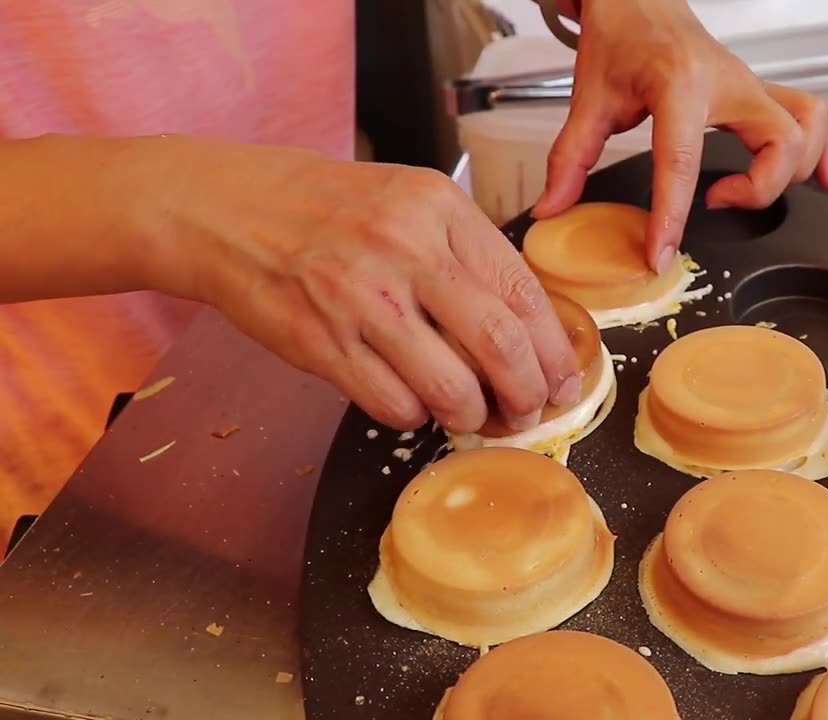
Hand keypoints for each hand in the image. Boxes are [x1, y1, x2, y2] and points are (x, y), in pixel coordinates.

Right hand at [136, 136, 580, 431]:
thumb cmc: (332, 211)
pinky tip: (412, 401)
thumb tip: (529, 331)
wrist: (229, 211)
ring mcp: (360, 299)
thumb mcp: (411, 202)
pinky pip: (395, 404)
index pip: (523, 292)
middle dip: (528, 394)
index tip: (564, 381)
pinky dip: (416, 415)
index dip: (553, 351)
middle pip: (500, 345)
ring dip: (473, 416)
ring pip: (451, 388)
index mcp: (439, 209)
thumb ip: (468, 254)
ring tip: (472, 415)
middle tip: (530, 412)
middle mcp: (405, 249)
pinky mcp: (321, 343)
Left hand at [531, 0, 827, 272]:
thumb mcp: (589, 97)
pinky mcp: (762, 91)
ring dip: (795, 170)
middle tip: (717, 200)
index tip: (661, 253)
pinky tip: (822, 177)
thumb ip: (570, 157)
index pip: (681, 160)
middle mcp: (729, 82)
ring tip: (753, 192)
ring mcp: (752, 85)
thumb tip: (551, 208)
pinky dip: (827, 147)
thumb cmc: (621, 38)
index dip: (672, 216)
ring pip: (809, 127)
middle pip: (782, 141)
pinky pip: (815, 115)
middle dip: (760, 188)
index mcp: (679, 84)